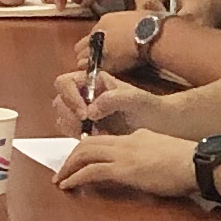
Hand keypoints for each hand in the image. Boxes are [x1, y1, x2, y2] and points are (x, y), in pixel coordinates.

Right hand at [53, 70, 172, 135]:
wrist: (160, 126)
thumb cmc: (150, 108)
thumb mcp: (136, 99)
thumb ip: (113, 98)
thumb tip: (91, 109)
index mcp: (93, 81)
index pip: (65, 83)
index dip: (70, 97)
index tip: (85, 113)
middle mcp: (85, 94)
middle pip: (60, 101)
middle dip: (71, 116)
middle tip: (89, 128)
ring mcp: (84, 111)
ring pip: (62, 118)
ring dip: (74, 128)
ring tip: (97, 134)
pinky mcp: (86, 128)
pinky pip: (70, 132)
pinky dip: (79, 137)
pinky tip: (99, 139)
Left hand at [58, 131, 196, 199]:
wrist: (198, 163)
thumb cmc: (189, 164)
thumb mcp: (165, 153)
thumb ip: (151, 156)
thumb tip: (146, 167)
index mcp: (137, 136)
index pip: (106, 139)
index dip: (89, 149)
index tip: (80, 161)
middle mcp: (127, 140)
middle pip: (89, 143)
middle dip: (71, 157)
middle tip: (61, 170)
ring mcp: (124, 153)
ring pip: (84, 153)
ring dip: (68, 166)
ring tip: (59, 179)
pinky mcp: (124, 169)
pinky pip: (91, 170)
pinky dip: (76, 177)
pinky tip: (68, 186)